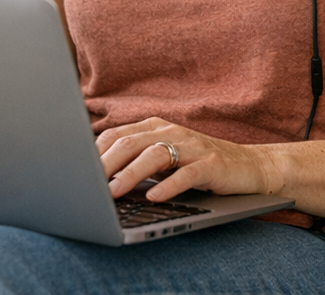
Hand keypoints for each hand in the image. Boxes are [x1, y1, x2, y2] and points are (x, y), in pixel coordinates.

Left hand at [96, 117, 282, 202]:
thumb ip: (137, 161)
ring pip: (155, 154)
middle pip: (131, 142)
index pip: (117, 135)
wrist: (247, 165)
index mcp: (155, 127)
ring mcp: (192, 146)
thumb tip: (99, 178)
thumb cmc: (198, 164)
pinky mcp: (211, 163)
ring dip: (131, 174)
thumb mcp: (165, 158)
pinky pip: (187, 173)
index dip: (95, 153)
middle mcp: (171, 131)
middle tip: (87, 185)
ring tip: (113, 191)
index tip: (76, 172)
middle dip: (106, 163)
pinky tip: (154, 196)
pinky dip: (169, 185)